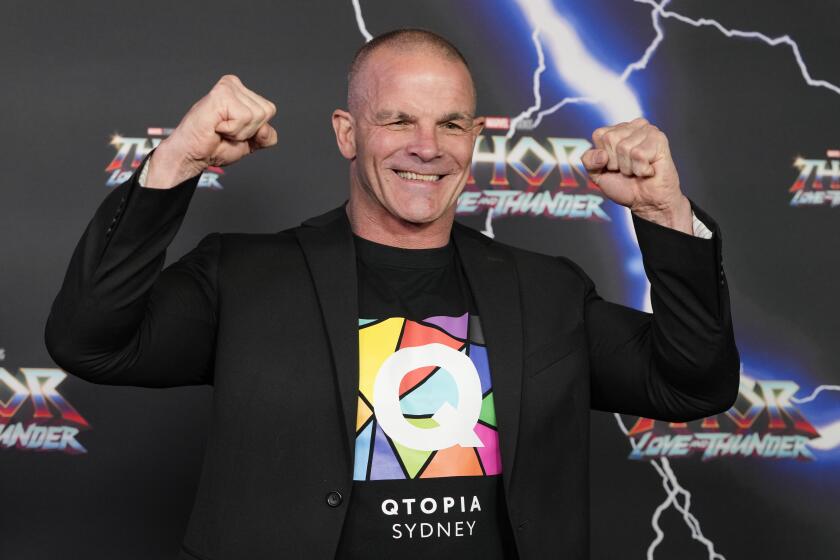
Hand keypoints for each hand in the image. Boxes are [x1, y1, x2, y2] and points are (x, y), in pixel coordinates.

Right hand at [144, 75, 277, 188]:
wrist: (193, 155)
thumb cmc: (216, 146)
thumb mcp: (251, 142)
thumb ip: (266, 136)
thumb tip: (265, 128)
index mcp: (242, 92)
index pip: (270, 110)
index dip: (256, 129)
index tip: (234, 131)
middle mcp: (235, 85)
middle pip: (266, 112)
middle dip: (249, 130)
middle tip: (226, 131)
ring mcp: (228, 87)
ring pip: (256, 115)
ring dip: (239, 131)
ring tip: (221, 129)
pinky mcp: (221, 94)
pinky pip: (245, 117)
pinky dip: (232, 130)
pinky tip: (217, 126)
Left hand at [581, 118, 691, 233]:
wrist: (645, 203)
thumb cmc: (624, 186)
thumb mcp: (597, 173)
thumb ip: (588, 160)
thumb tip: (602, 154)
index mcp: (618, 129)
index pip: (599, 135)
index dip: (603, 156)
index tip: (615, 165)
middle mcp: (634, 126)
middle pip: (610, 138)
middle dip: (615, 162)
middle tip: (628, 169)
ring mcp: (648, 130)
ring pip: (624, 147)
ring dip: (629, 168)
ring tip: (638, 170)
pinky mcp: (659, 139)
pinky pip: (638, 154)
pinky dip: (640, 169)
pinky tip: (648, 170)